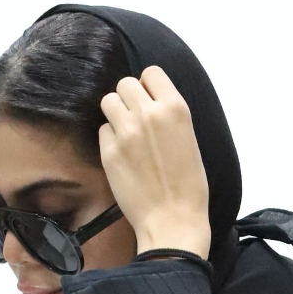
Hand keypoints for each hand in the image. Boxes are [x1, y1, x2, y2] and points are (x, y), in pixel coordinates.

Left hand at [98, 66, 211, 257]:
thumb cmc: (189, 186)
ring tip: (125, 133)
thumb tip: (151, 101)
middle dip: (129, 98)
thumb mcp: (190, 139)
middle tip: (135, 118)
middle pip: (125, 84)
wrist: (172, 221)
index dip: (148, 86)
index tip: (150, 101)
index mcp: (175, 108)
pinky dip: (110, 139)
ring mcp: (125, 132)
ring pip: (108, 101)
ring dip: (115, 113)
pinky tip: (123, 155)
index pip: (151, 73)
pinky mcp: (108, 152)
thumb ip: (169, 115)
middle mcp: (148, 114)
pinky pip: (102, 130)